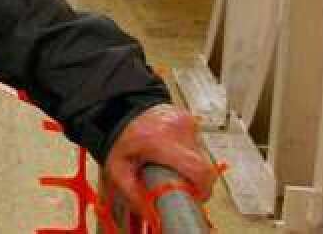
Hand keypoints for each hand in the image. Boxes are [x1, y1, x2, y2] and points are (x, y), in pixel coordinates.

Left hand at [103, 104, 217, 219]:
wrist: (119, 108)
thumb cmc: (119, 138)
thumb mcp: (118, 170)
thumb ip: (133, 195)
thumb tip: (152, 215)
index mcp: (159, 141)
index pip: (198, 169)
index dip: (202, 189)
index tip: (195, 197)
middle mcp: (177, 129)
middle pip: (204, 165)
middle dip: (197, 180)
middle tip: (180, 185)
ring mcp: (186, 121)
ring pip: (202, 155)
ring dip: (192, 166)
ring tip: (172, 166)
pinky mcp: (189, 119)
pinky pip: (197, 143)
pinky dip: (188, 153)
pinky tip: (172, 152)